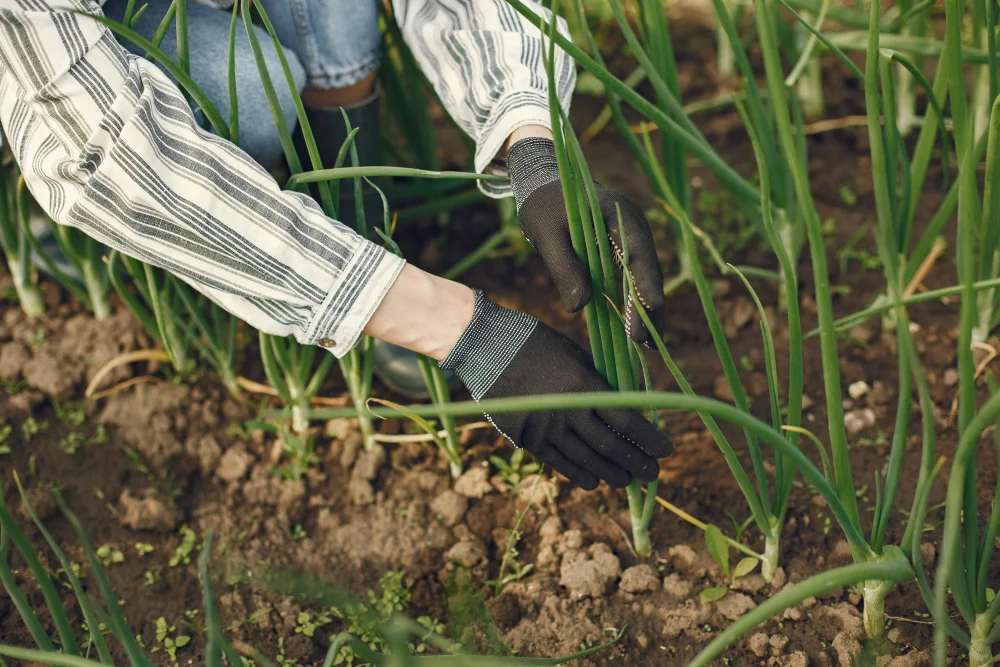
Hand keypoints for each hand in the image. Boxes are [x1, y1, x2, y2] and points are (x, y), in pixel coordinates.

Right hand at [440, 291, 672, 488]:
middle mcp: (566, 410)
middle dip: (636, 462)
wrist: (486, 347)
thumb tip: (632, 405)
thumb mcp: (576, 356)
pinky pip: (558, 463)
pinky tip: (595, 482)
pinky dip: (579, 475)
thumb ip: (601, 383)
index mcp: (583, 385)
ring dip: (612, 473)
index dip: (649, 438)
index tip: (666, 449)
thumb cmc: (538, 344)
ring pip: (586, 460)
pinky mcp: (526, 438)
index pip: (626, 420)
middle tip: (653, 473)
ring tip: (628, 481)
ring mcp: (545, 427)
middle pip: (610, 446)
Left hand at [506, 137, 664, 344]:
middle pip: (648, 268)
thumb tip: (579, 308)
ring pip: (645, 275)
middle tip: (647, 344)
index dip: (645, 283)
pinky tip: (635, 328)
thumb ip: (563, 267)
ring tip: (649, 346)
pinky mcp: (624, 246)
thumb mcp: (545, 234)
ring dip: (647, 309)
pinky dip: (635, 300)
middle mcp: (633, 223)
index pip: (638, 251)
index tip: (649, 311)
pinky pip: (634, 275)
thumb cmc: (542, 207)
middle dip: (650, 307)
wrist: (544, 184)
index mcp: (617, 212)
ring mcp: (632, 234)